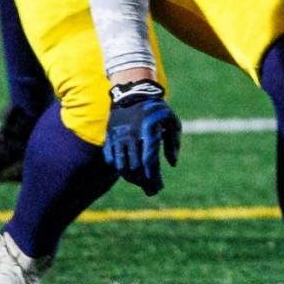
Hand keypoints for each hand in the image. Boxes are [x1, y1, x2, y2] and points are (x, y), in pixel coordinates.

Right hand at [104, 79, 181, 194]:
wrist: (132, 93)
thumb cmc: (157, 110)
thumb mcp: (172, 122)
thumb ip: (173, 143)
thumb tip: (172, 164)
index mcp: (149, 132)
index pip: (149, 161)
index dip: (152, 177)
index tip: (157, 188)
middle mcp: (131, 135)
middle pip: (135, 167)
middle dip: (143, 182)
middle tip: (151, 190)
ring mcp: (118, 136)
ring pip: (121, 165)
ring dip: (131, 177)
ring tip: (141, 182)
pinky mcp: (109, 137)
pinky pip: (111, 158)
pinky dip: (119, 168)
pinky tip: (128, 173)